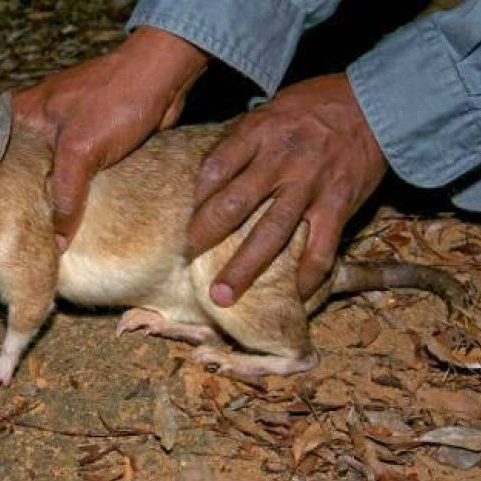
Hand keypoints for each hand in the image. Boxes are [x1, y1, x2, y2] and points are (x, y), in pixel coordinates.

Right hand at [12, 27, 207, 249]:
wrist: (162, 78)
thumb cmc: (115, 99)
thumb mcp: (80, 151)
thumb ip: (65, 197)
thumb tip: (57, 241)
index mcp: (22, 117)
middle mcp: (37, 125)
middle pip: (20, 175)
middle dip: (21, 205)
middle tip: (17, 240)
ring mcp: (64, 134)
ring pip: (49, 178)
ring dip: (51, 204)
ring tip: (43, 239)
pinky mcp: (91, 144)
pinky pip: (75, 178)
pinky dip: (75, 197)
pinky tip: (73, 222)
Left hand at [188, 73, 386, 305]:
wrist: (377, 102)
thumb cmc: (316, 105)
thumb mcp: (272, 108)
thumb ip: (243, 139)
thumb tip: (209, 174)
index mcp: (259, 132)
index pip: (214, 169)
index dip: (195, 199)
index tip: (184, 221)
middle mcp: (280, 160)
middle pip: (233, 206)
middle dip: (204, 237)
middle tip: (185, 261)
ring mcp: (310, 185)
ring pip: (270, 235)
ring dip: (243, 269)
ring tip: (222, 297)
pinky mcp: (339, 204)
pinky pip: (320, 248)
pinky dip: (307, 275)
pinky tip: (294, 295)